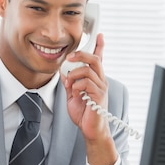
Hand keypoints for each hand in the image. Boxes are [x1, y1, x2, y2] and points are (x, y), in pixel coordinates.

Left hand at [61, 33, 116, 164]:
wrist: (90, 129)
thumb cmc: (83, 113)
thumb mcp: (72, 95)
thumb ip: (69, 83)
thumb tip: (63, 72)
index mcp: (94, 79)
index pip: (99, 59)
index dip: (100, 46)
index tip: (100, 35)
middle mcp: (100, 81)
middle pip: (94, 59)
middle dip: (80, 54)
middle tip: (69, 57)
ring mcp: (101, 88)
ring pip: (88, 70)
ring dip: (74, 74)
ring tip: (69, 84)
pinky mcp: (99, 96)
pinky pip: (87, 83)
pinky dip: (76, 85)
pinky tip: (74, 93)